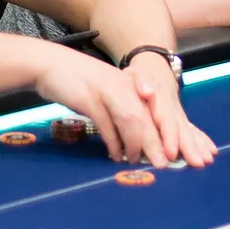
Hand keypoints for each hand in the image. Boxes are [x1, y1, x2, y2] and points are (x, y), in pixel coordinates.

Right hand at [34, 48, 215, 167]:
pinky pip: (106, 122)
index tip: (178, 153)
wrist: (51, 64)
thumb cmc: (82, 82)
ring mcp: (107, 89)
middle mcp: (125, 84)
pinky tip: (115, 155)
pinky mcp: (89, 97)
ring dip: (138, 143)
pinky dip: (113, 142)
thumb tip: (141, 142)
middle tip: (164, 164)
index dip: (170, 131)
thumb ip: (126, 111)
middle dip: (158, 142)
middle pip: (147, 116)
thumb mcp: (109, 93)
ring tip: (140, 162)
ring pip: (131, 118)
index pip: (158, 108)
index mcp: (133, 82)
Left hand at [126, 55, 218, 168]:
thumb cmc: (138, 76)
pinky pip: (192, 130)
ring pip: (188, 130)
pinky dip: (202, 140)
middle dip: (189, 146)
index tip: (171, 152)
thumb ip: (141, 81)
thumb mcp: (135, 74)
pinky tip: (212, 152)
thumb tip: (147, 91)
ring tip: (207, 161)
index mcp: (160, 99)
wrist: (153, 67)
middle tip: (198, 163)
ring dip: (199, 146)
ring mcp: (178, 114)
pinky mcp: (180, 118)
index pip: (166, 119)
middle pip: (182, 128)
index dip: (169, 136)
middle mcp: (172, 108)